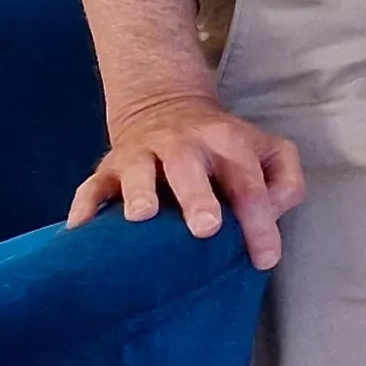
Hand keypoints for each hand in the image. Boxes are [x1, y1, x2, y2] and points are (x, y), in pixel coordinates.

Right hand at [70, 94, 304, 269]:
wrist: (166, 106)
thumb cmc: (225, 146)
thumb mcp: (268, 151)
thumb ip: (284, 181)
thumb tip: (271, 214)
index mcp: (227, 142)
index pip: (248, 184)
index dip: (260, 223)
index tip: (264, 259)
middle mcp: (183, 145)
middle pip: (190, 169)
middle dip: (198, 198)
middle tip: (206, 228)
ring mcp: (142, 154)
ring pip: (138, 171)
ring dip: (139, 192)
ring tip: (141, 217)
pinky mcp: (109, 168)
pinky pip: (92, 186)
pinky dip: (84, 205)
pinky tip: (80, 228)